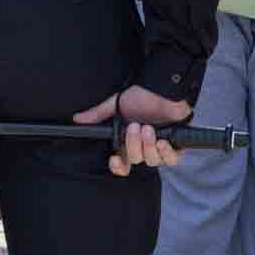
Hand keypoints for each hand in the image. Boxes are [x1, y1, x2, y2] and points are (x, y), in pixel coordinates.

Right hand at [73, 85, 190, 177]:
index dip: (118, 167)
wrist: (164, 88)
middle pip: (135, 160)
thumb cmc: (143, 95)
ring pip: (153, 162)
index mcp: (129, 142)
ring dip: (149, 146)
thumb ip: (98, 114)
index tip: (114, 158)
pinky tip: (162, 141)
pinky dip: (166, 152)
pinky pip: (172, 159)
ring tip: (149, 128)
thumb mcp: (117, 104)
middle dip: (134, 144)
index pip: (122, 164)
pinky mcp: (176, 145)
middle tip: (136, 126)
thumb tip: (78, 119)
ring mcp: (159, 147)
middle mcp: (144, 147)